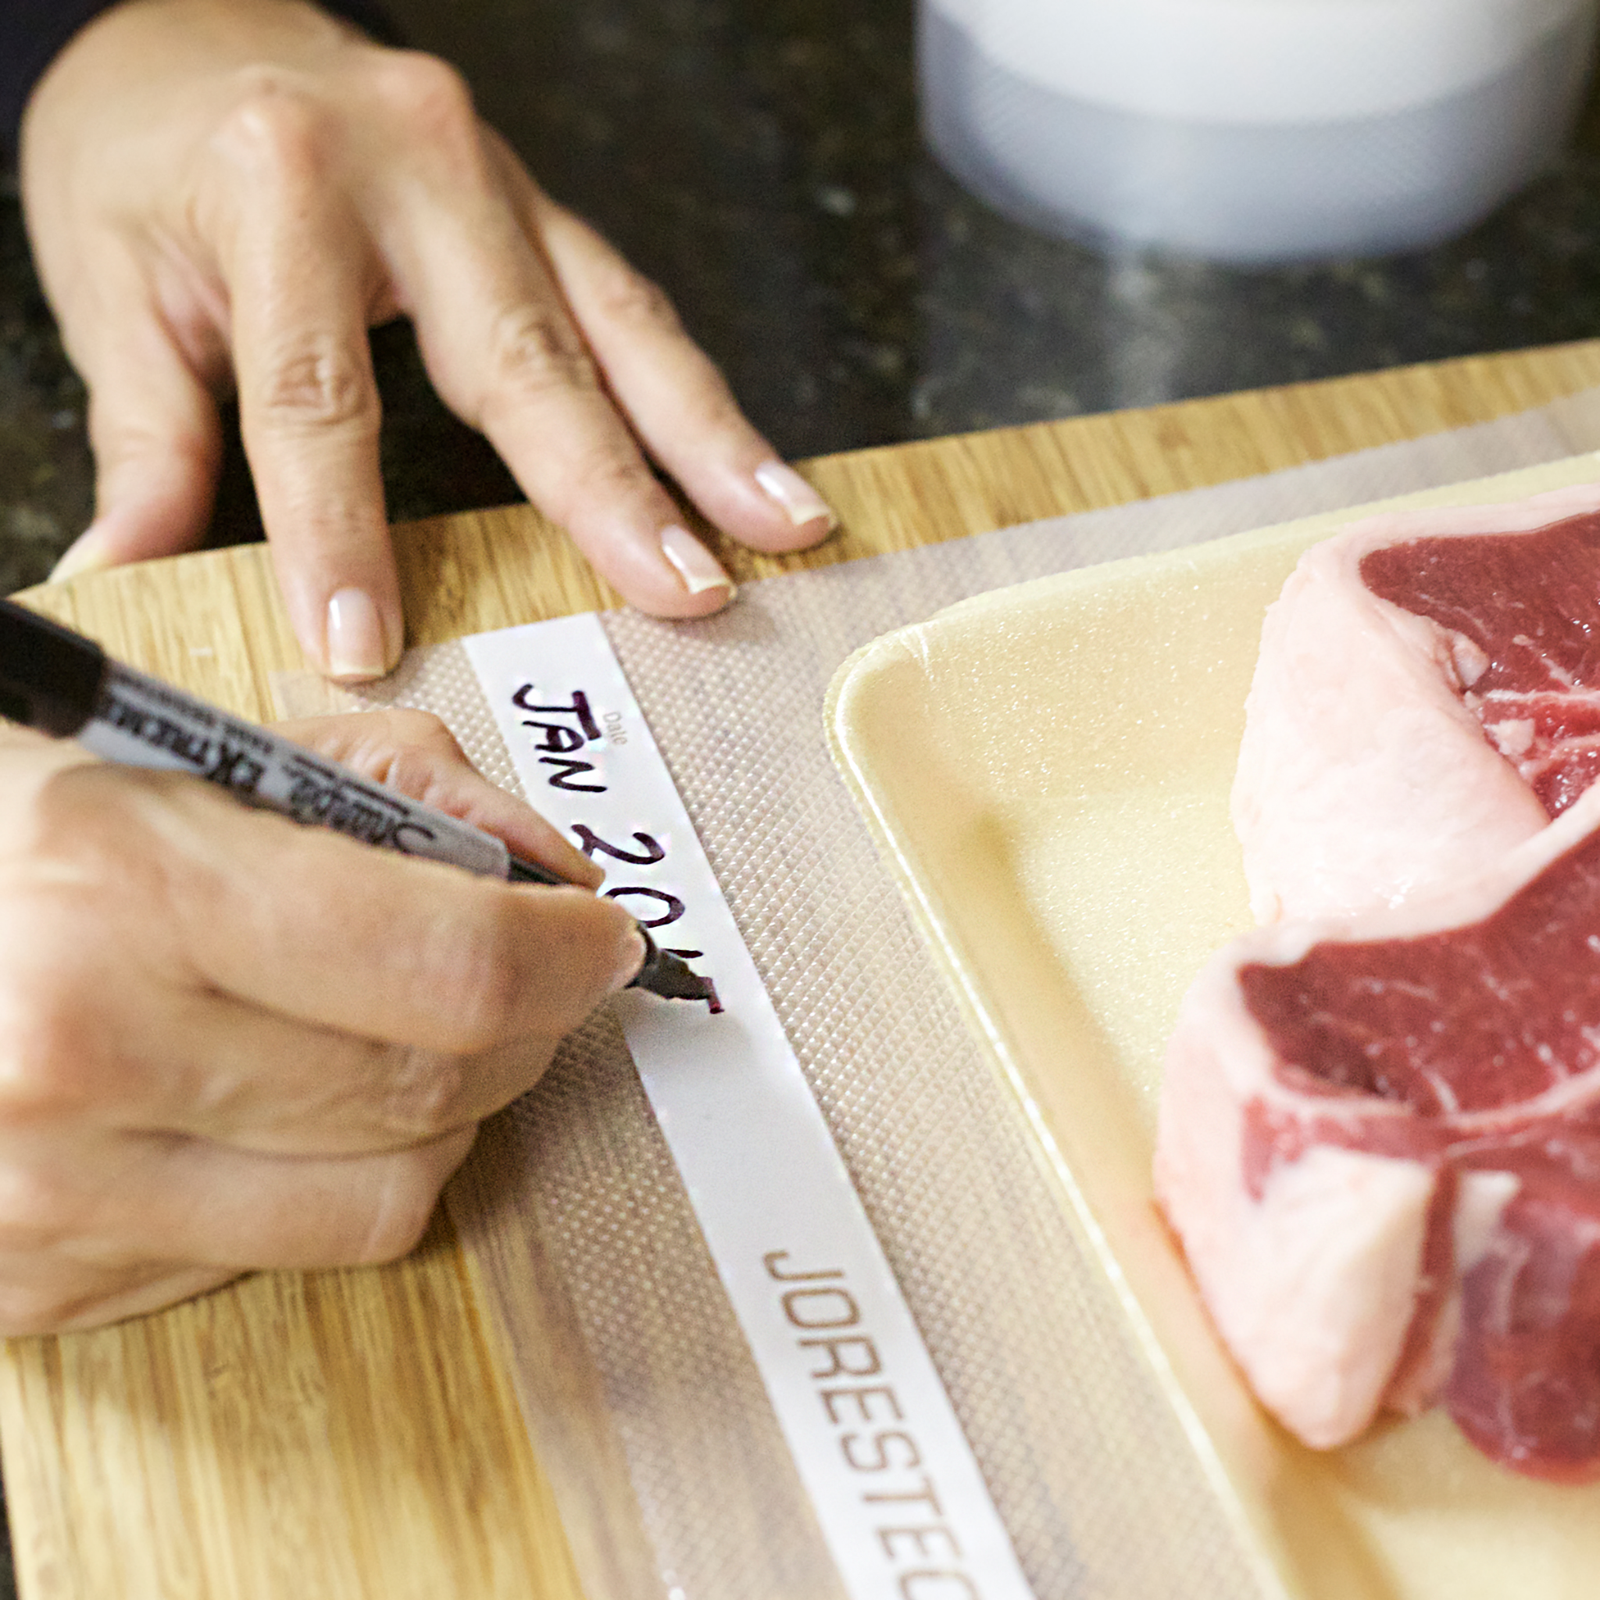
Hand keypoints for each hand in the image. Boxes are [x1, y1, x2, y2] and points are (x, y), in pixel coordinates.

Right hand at [0, 710, 639, 1330]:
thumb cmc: (31, 820)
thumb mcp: (203, 745)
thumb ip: (406, 786)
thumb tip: (554, 877)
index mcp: (126, 888)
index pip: (449, 966)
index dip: (566, 953)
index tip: (602, 936)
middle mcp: (80, 1056)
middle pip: (432, 1091)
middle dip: (529, 1025)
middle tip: (538, 973)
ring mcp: (53, 1194)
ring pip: (384, 1198)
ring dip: (447, 1111)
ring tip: (416, 1035)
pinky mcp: (42, 1282)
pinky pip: (284, 1251)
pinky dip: (334, 1174)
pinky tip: (294, 1096)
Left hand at [21, 0, 836, 679]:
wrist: (193, 21)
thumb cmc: (149, 148)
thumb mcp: (113, 285)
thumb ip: (147, 439)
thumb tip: (124, 575)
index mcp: (284, 185)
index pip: (322, 398)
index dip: (342, 534)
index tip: (365, 643)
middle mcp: (416, 167)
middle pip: (528, 358)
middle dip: (614, 491)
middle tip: (685, 591)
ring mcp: (497, 178)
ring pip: (622, 324)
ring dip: (710, 439)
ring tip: (783, 526)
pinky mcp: (537, 205)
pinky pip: (630, 304)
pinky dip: (693, 396)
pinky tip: (744, 463)